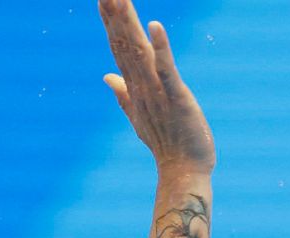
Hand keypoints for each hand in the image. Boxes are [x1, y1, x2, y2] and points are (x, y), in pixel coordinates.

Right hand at [99, 0, 214, 175]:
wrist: (183, 171)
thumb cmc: (166, 143)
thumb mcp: (139, 114)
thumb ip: (122, 93)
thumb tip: (107, 76)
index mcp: (134, 84)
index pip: (118, 45)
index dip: (110, 20)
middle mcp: (141, 84)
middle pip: (123, 42)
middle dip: (114, 14)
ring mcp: (157, 90)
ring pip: (139, 50)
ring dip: (128, 23)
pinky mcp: (176, 96)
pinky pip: (167, 69)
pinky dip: (161, 47)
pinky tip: (155, 25)